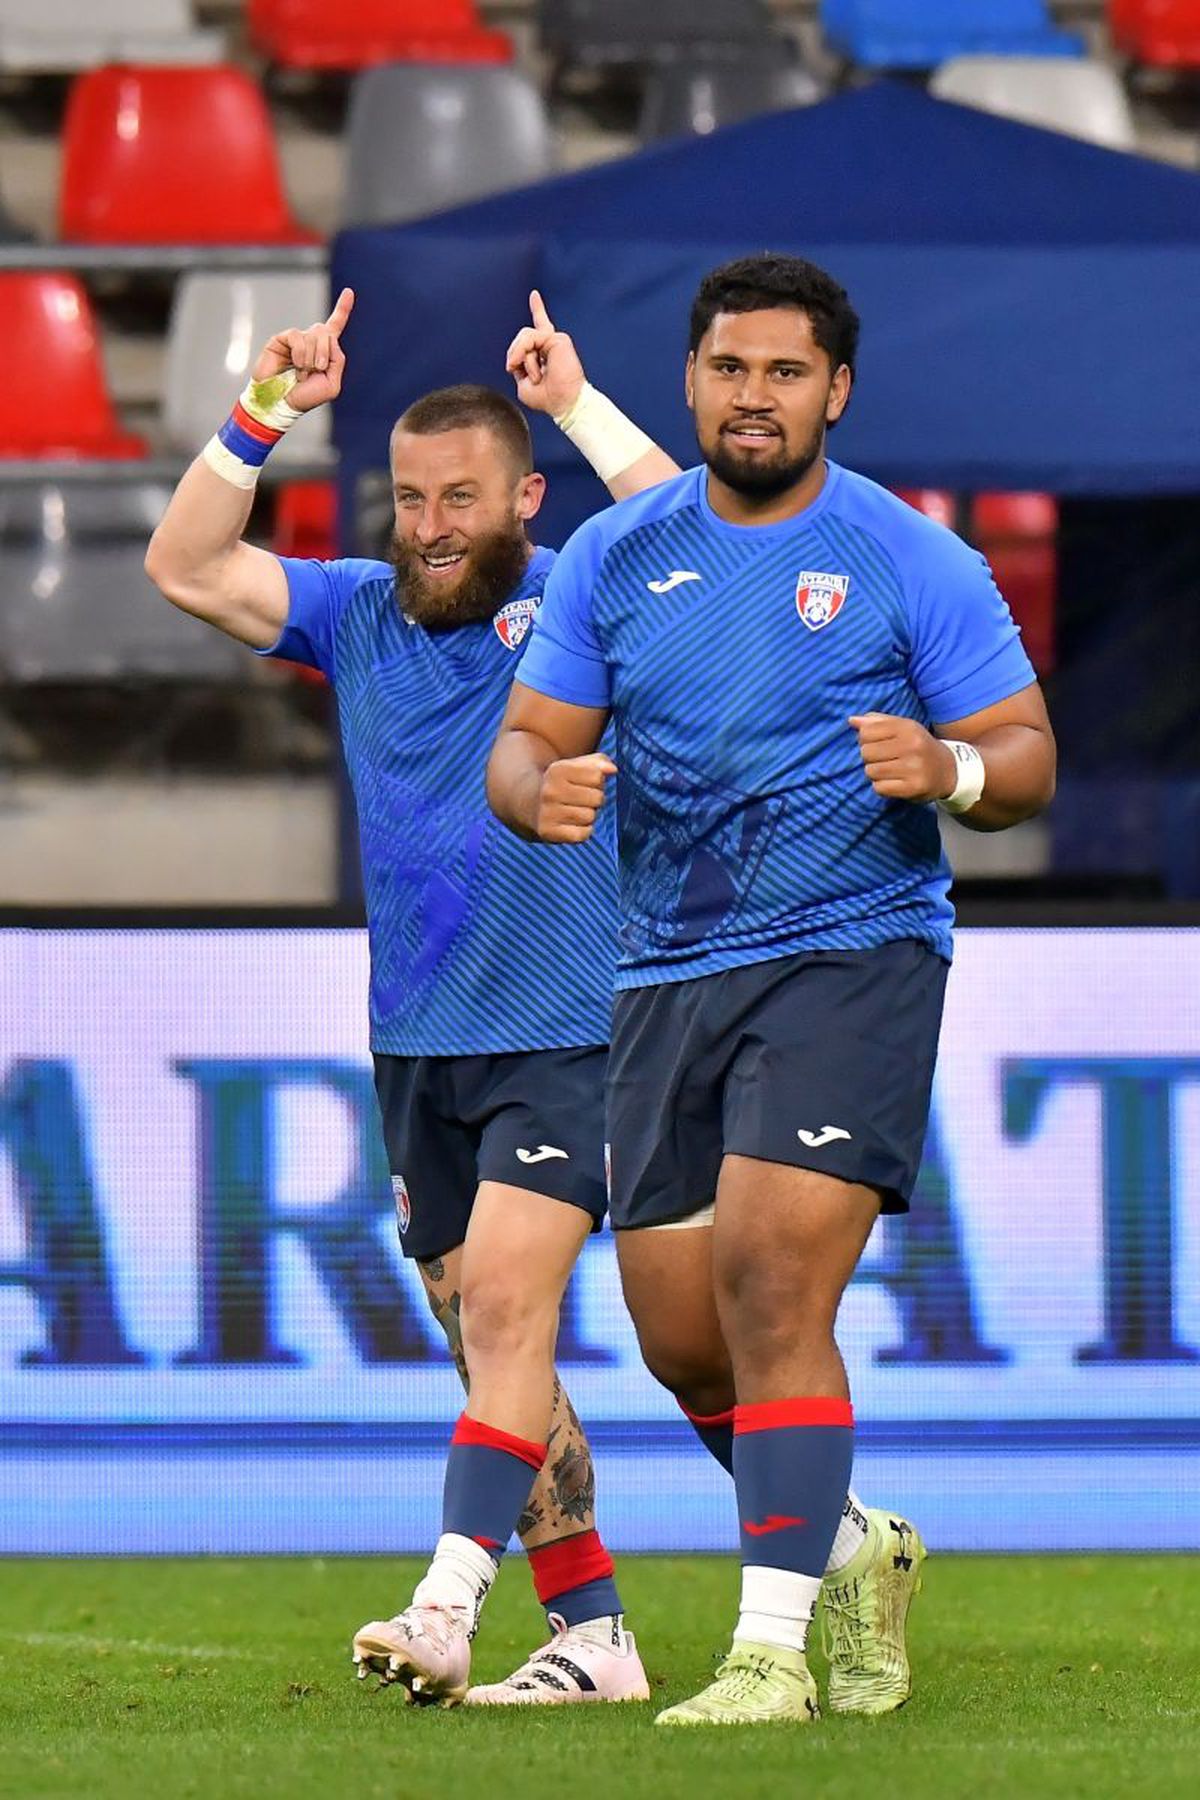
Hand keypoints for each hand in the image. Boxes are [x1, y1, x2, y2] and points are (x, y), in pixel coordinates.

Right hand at [250, 286, 354, 413]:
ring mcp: (296, 340)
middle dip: (325, 354)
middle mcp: (311, 342)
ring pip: (313, 335)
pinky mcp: (282, 340)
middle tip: (316, 371)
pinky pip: (298, 336)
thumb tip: (330, 339)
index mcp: (325, 351)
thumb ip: (338, 361)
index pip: (335, 326)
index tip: (349, 292)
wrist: (281, 403)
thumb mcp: (332, 385)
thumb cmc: (305, 397)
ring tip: (302, 374)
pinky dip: (300, 354)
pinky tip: (295, 366)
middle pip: (326, 331)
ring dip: (311, 359)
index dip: (343, 309)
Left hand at [506, 290, 586, 417]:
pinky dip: (524, 353)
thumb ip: (518, 367)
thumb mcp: (523, 384)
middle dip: (514, 354)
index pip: (538, 329)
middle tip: (515, 370)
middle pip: (523, 337)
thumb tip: (515, 354)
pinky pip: (530, 338)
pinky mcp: (558, 339)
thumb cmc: (547, 398)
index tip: (534, 295)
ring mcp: (554, 340)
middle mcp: (550, 344)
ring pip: (525, 336)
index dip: (538, 310)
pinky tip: (534, 370)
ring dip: (520, 356)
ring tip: (534, 375)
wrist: (564, 402)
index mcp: (544, 353)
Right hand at [535, 753, 616, 841]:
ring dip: (588, 816)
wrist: (530, 805)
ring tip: (574, 811)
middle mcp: (550, 791)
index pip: (598, 777)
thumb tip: (613, 770)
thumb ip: (599, 762)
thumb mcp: (576, 766)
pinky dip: (583, 831)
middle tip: (579, 800)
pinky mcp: (548, 832)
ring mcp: (547, 813)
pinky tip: (572, 824)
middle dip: (594, 800)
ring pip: (590, 817)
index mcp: (557, 770)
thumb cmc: (562, 783)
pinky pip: (583, 834)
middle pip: (597, 798)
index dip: (596, 781)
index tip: (583, 783)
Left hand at [849, 713, 957, 803]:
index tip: (877, 743)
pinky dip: (882, 787)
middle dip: (870, 757)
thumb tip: (852, 720)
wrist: (947, 770)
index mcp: (908, 727)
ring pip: (871, 771)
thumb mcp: (903, 728)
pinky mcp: (913, 788)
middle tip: (885, 759)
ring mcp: (914, 768)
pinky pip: (879, 788)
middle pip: (866, 752)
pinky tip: (894, 782)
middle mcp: (912, 746)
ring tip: (890, 771)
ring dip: (875, 773)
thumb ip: (877, 722)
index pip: (866, 732)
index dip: (865, 739)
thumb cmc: (918, 746)